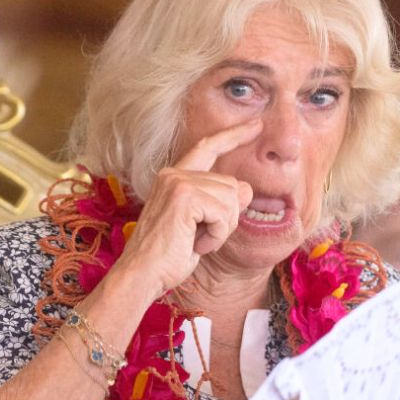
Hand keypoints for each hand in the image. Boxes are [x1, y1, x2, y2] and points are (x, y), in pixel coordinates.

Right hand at [116, 117, 259, 294]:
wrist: (142, 274)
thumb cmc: (167, 256)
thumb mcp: (198, 225)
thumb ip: (218, 203)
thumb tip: (246, 189)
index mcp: (173, 177)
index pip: (208, 148)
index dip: (234, 136)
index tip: (257, 125)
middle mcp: (173, 174)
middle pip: (233, 186)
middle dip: (227, 218)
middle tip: (199, 237)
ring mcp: (178, 183)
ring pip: (233, 199)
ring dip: (221, 229)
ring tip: (194, 241)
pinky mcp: (185, 197)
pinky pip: (224, 214)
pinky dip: (217, 236)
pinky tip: (194, 244)